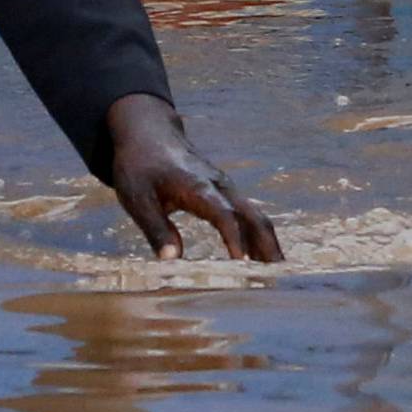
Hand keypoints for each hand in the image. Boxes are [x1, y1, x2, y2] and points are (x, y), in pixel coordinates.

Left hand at [104, 93, 282, 263]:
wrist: (148, 133)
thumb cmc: (139, 166)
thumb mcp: (137, 197)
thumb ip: (156, 228)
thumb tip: (171, 260)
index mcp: (198, 187)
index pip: (224, 215)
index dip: (234, 239)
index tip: (242, 264)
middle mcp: (219, 186)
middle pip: (253, 216)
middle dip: (266, 245)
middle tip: (274, 278)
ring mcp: (226, 187)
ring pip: (255, 215)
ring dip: (267, 243)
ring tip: (274, 275)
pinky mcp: (225, 192)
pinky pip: (249, 214)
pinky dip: (258, 235)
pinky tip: (260, 258)